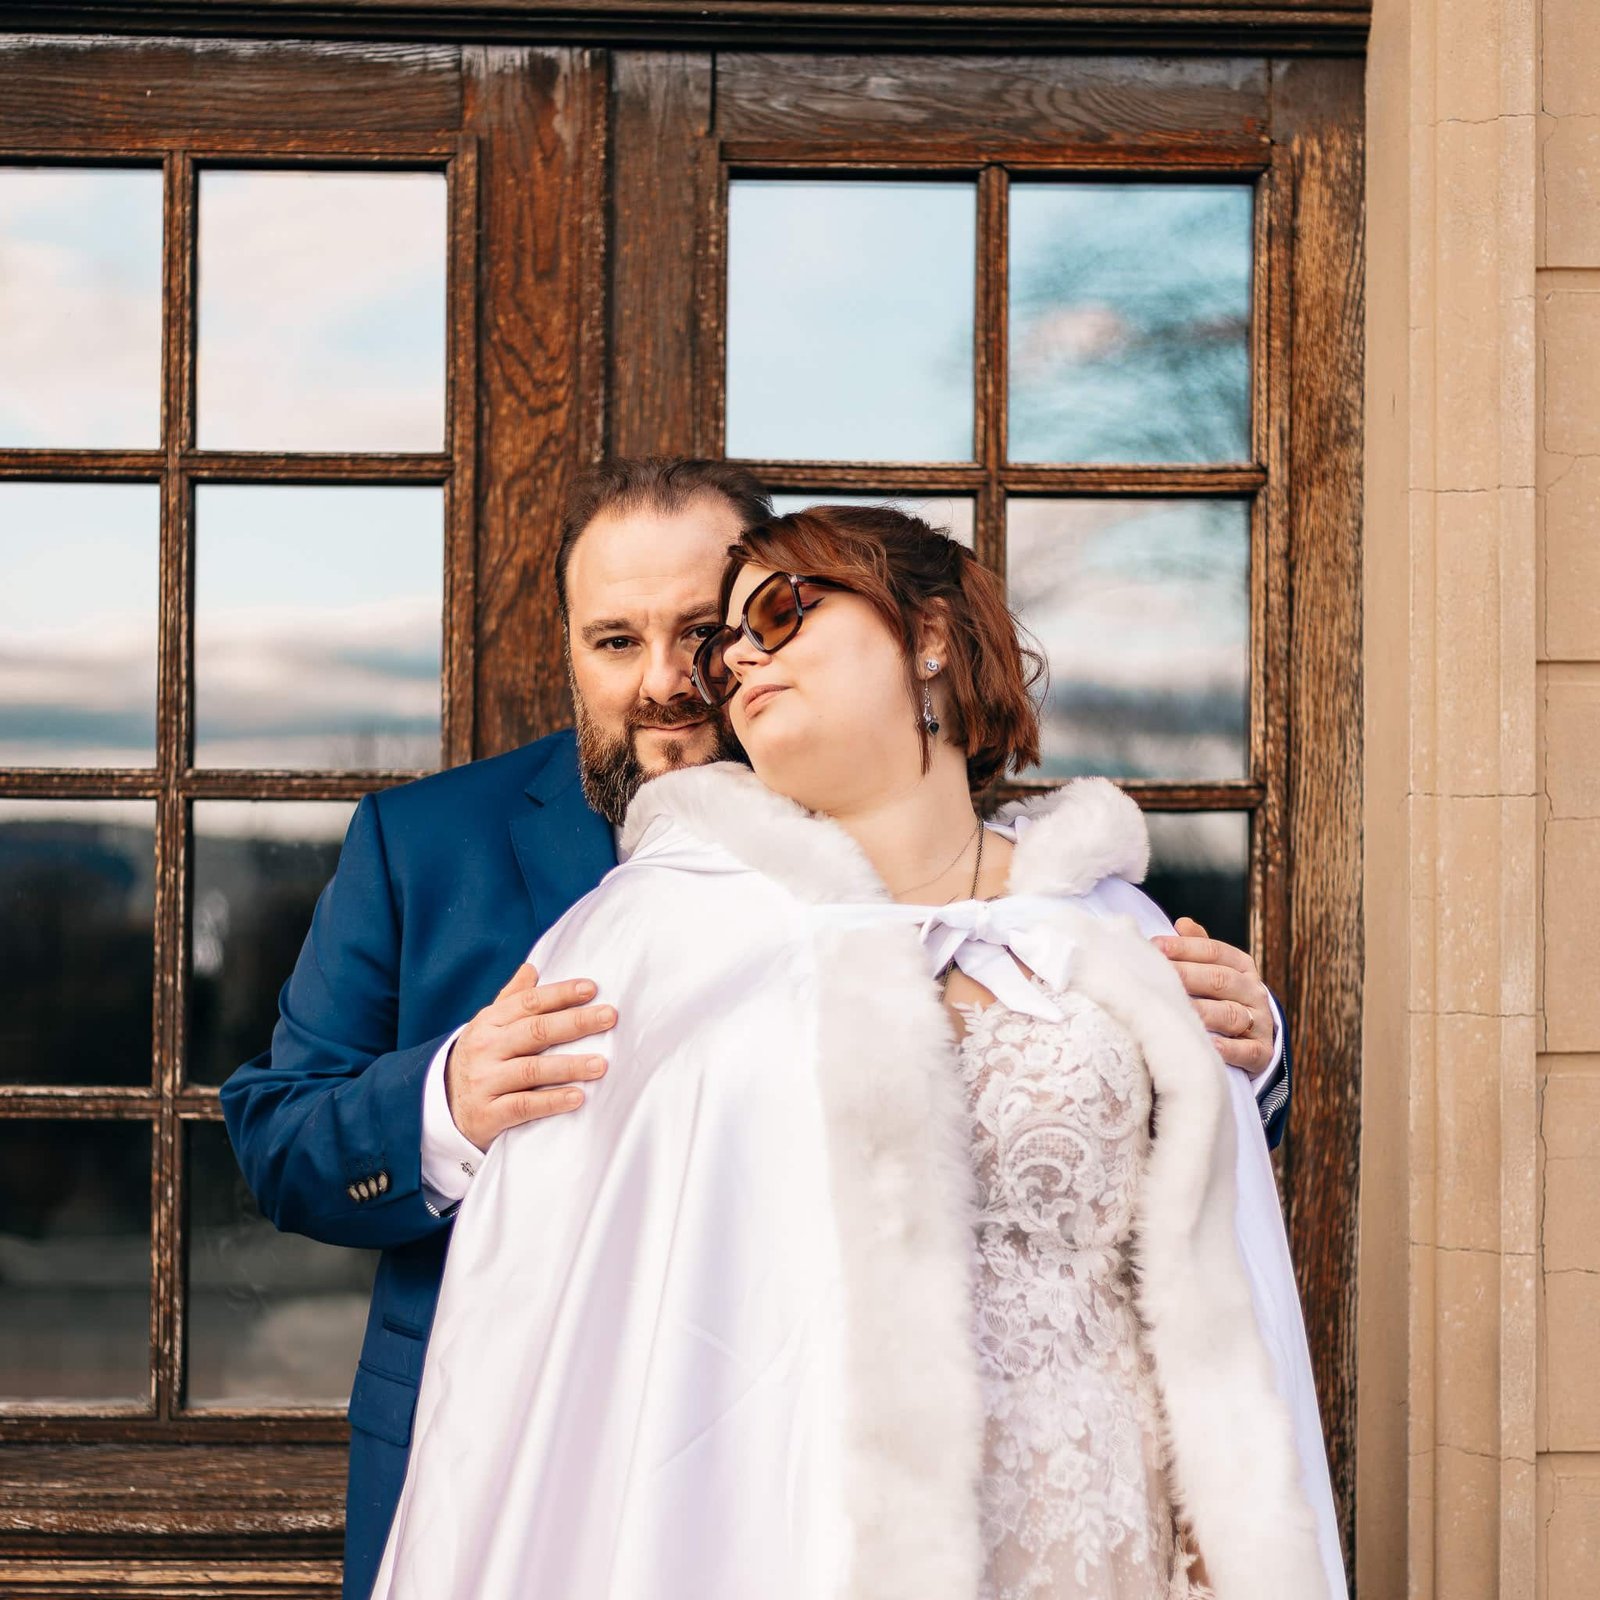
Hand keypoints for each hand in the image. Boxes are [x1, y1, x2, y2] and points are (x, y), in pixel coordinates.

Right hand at [444, 964, 616, 1151]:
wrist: (443, 1108)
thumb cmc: (481, 1060)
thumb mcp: (489, 1027)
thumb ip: (512, 999)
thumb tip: (532, 968)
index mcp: (488, 1022)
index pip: (528, 1003)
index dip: (560, 994)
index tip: (591, 989)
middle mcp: (485, 1049)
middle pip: (535, 1031)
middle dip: (575, 1022)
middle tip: (609, 1017)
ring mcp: (484, 1081)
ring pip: (531, 1070)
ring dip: (569, 1066)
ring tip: (601, 1064)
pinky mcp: (487, 1115)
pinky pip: (523, 1107)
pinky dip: (551, 1102)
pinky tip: (577, 1097)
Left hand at [1150, 917, 1275, 1075]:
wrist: (1254, 1035)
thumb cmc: (1221, 996)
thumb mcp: (1215, 968)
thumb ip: (1198, 946)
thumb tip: (1182, 923)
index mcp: (1241, 966)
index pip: (1214, 951)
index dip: (1184, 947)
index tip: (1154, 947)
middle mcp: (1253, 991)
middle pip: (1220, 980)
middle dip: (1186, 976)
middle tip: (1156, 977)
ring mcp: (1259, 1022)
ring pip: (1231, 1014)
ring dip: (1203, 1012)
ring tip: (1177, 1010)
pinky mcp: (1262, 1052)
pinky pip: (1247, 1051)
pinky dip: (1228, 1049)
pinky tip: (1207, 1045)